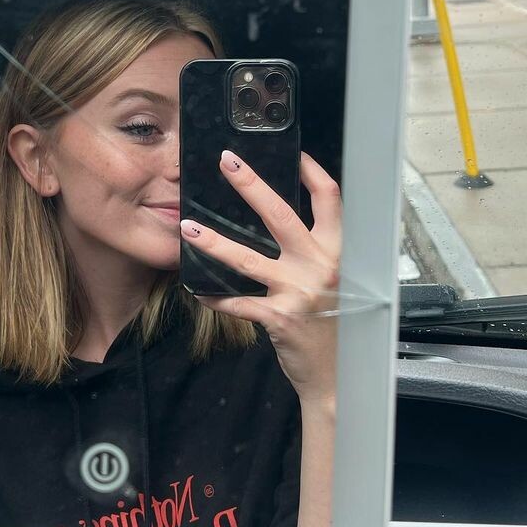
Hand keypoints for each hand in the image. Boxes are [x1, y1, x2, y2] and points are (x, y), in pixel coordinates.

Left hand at [179, 150, 340, 409]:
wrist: (337, 374)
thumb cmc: (335, 322)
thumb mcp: (337, 279)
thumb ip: (318, 252)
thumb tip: (286, 222)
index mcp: (339, 251)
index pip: (329, 199)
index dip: (312, 172)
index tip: (293, 153)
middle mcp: (321, 266)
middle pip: (281, 214)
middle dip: (250, 184)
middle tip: (226, 161)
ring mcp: (298, 291)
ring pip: (247, 258)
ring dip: (213, 242)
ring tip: (188, 226)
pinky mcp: (277, 317)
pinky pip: (238, 302)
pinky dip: (216, 296)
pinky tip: (198, 290)